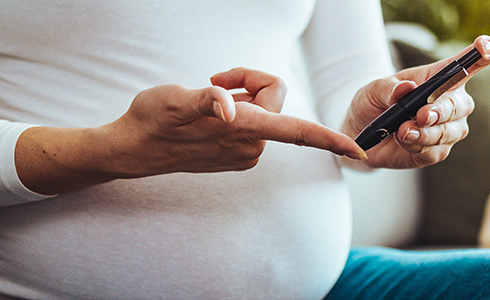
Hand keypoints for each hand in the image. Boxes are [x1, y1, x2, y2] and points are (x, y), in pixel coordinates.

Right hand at [17, 68, 365, 194]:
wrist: (131, 147)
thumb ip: (204, 100)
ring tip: (207, 98)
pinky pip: (251, 121)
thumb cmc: (151, 119)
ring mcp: (245, 151)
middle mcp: (251, 145)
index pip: (298, 133)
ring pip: (262, 109)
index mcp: (244, 131)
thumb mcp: (173, 99)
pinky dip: (235, 109)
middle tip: (215, 80)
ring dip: (239, 96)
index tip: (358, 148)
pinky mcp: (237, 152)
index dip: (330, 138)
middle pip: (274, 99)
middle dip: (250, 82)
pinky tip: (209, 113)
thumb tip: (226, 108)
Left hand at [341, 36, 489, 169]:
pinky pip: (435, 151)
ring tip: (403, 131)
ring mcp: (447, 129)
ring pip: (449, 132)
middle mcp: (450, 102)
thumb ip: (389, 88)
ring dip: (427, 132)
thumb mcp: (373, 89)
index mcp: (440, 77)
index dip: (481, 54)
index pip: (466, 64)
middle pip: (460, 105)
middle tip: (422, 115)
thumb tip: (406, 88)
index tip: (486, 47)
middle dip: (442, 111)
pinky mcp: (437, 151)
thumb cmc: (373, 103)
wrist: (361, 133)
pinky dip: (418, 145)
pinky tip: (403, 140)